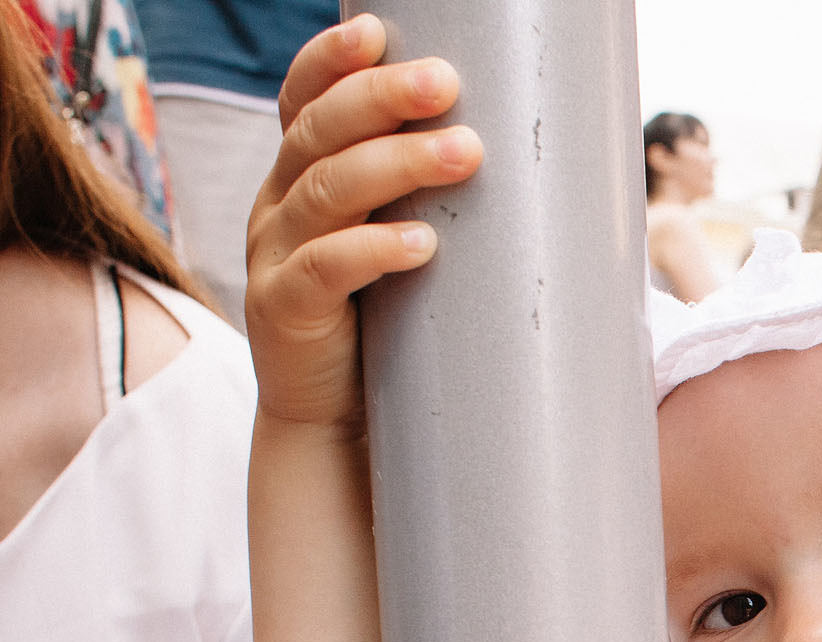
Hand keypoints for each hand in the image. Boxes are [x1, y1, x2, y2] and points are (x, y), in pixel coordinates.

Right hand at [245, 15, 482, 430]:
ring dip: (396, 165)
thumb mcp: (402, 248)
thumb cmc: (386, 326)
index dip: (331, 61)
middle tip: (446, 82)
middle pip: (320, 131)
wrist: (334, 424)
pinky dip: (373, 250)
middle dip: (381, 99)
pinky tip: (420, 242)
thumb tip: (547, 168)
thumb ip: (435, 204)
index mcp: (301, 176)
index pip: (304, 100)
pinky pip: (324, 270)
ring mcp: (274, 257)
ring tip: (464, 153)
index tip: (377, 31)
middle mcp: (278, 205)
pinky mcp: (283, 312)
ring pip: (325, 190)